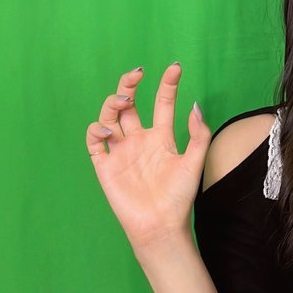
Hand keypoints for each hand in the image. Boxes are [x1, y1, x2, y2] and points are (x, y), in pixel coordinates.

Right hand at [85, 63, 210, 250]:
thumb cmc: (179, 197)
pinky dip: (97, 129)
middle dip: (130, 84)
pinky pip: (94, 141)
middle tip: (137, 73)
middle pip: (129, 104)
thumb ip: (198, 134)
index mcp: (161, 137)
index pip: (162, 103)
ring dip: (114, 102)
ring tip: (125, 100)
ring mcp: (121, 150)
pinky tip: (109, 130)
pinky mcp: (105, 164)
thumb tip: (195, 105)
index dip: (167, 84)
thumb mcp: (194, 162)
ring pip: (110, 116)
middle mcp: (139, 140)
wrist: (160, 225)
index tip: (175, 67)